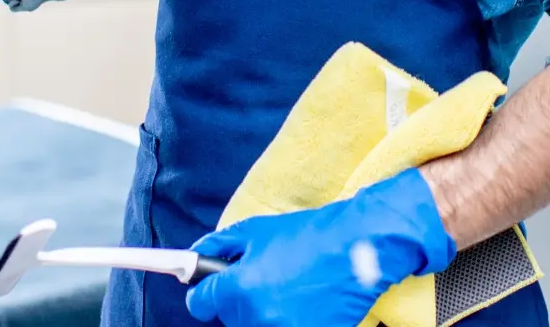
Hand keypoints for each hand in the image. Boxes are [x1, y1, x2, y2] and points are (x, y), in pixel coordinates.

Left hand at [185, 169, 455, 326]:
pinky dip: (288, 320)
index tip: (213, 289)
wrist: (358, 250)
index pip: (199, 305)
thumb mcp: (256, 230)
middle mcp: (255, 317)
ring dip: (263, 313)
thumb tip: (191, 258)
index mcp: (238, 289)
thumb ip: (217, 246)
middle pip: (229, 319)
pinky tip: (303, 304)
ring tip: (287, 291)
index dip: (206, 293)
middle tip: (264, 280)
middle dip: (239, 302)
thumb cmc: (308, 236)